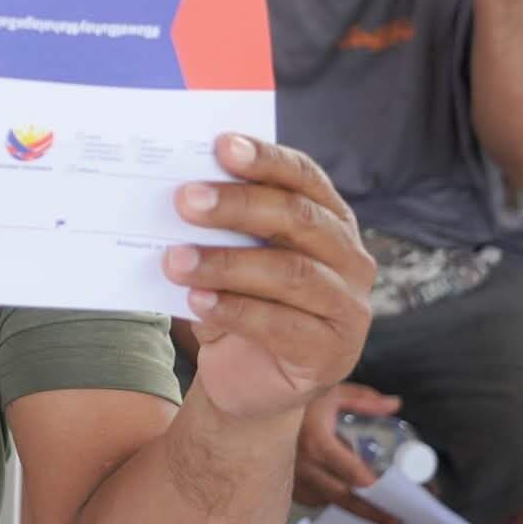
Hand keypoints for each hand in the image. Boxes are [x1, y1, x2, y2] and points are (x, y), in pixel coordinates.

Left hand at [162, 134, 375, 421]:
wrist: (245, 378)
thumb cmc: (235, 299)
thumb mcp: (226, 255)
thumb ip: (216, 224)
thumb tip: (175, 190)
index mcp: (328, 218)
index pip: (303, 176)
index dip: (265, 158)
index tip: (220, 145)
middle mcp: (349, 257)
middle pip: (298, 219)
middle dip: (239, 205)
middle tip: (185, 200)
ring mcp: (347, 307)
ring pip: (290, 273)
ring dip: (226, 263)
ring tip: (174, 260)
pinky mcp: (331, 353)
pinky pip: (281, 326)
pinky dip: (234, 310)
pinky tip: (196, 301)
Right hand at [293, 383, 403, 523]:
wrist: (251, 398)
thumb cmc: (294, 396)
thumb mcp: (329, 391)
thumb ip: (363, 400)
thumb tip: (395, 405)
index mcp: (317, 443)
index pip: (353, 475)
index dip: (376, 491)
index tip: (397, 501)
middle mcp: (303, 465)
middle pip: (343, 498)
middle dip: (370, 512)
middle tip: (396, 521)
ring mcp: (290, 476)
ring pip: (325, 500)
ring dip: (348, 505)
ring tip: (373, 511)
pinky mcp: (280, 479)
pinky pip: (308, 496)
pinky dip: (325, 497)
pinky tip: (337, 492)